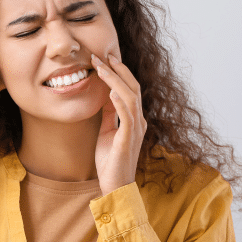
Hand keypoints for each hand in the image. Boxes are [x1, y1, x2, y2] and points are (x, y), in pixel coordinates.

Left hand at [91, 53, 146, 195]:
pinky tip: (111, 90)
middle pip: (132, 88)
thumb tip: (105, 95)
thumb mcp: (107, 131)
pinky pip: (127, 117)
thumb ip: (109, 114)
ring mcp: (135, 130)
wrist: (114, 186)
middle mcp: (138, 121)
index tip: (105, 59)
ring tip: (102, 67)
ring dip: (116, 80)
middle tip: (102, 55)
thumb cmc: (110, 160)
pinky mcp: (128, 139)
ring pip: (130, 98)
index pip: (129, 89)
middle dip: (117, 70)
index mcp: (133, 119)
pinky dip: (120, 102)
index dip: (118, 73)